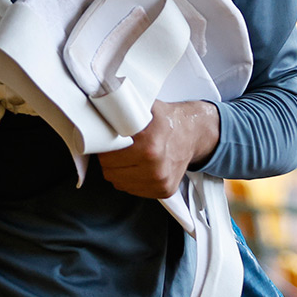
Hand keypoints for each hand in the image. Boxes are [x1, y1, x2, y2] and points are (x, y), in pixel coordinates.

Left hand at [97, 100, 218, 198]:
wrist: (193, 133)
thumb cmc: (168, 120)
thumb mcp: (146, 107)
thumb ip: (124, 109)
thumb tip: (103, 105)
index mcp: (150, 146)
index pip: (108, 155)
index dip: (103, 148)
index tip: (105, 142)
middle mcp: (156, 167)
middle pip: (111, 171)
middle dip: (109, 159)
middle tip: (117, 148)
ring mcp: (160, 182)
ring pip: (119, 182)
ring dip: (118, 171)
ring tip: (128, 156)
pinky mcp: (164, 191)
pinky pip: (132, 190)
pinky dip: (130, 179)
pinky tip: (137, 166)